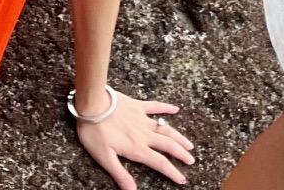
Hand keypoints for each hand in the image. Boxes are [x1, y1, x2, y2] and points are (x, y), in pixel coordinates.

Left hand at [77, 93, 194, 188]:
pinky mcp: (137, 105)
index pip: (159, 163)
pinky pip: (155, 106)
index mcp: (136, 148)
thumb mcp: (104, 158)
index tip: (182, 179)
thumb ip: (121, 175)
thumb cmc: (95, 132)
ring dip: (178, 136)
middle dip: (181, 153)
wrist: (92, 104)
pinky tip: (175, 109)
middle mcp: (144, 134)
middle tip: (191, 159)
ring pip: (165, 128)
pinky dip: (166, 107)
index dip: (172, 172)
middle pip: (167, 145)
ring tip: (189, 143)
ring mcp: (142, 118)